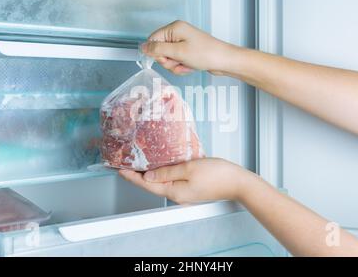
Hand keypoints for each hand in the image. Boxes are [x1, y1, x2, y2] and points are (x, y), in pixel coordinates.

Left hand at [118, 158, 254, 204]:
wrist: (238, 183)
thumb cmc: (217, 175)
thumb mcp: (189, 168)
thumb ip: (168, 172)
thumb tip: (149, 175)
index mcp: (174, 191)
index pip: (147, 184)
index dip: (132, 176)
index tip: (120, 168)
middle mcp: (177, 194)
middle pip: (152, 184)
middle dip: (138, 174)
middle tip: (126, 162)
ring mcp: (184, 192)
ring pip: (162, 182)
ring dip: (150, 173)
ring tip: (140, 162)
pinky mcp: (191, 187)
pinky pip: (172, 180)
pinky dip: (163, 172)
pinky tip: (161, 164)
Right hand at [142, 20, 239, 75]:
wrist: (224, 61)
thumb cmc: (205, 54)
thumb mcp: (178, 52)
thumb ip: (158, 49)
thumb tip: (142, 47)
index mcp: (174, 28)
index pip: (153, 39)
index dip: (156, 52)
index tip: (165, 59)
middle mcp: (177, 33)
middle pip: (160, 50)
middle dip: (168, 61)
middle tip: (179, 62)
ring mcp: (183, 43)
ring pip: (168, 58)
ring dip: (175, 66)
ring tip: (187, 65)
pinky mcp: (187, 52)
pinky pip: (177, 61)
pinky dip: (182, 67)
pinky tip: (190, 67)